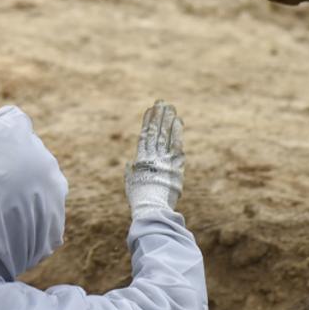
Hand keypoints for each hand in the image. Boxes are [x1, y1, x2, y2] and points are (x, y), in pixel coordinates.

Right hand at [125, 100, 185, 214]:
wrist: (151, 207)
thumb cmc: (140, 200)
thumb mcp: (131, 185)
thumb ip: (131, 172)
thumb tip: (130, 163)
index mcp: (141, 160)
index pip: (144, 136)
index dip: (147, 122)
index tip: (149, 110)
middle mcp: (152, 156)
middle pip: (155, 132)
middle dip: (158, 116)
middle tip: (161, 102)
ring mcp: (164, 159)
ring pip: (164, 135)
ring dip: (167, 120)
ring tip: (170, 107)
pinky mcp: (175, 165)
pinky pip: (176, 144)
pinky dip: (177, 132)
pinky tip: (178, 120)